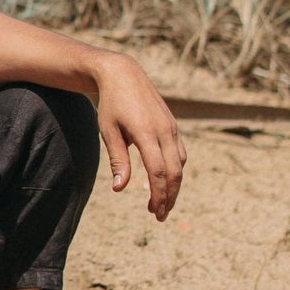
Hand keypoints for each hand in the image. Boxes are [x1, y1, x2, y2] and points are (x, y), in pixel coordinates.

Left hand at [91, 52, 186, 221]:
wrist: (123, 74)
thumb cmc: (111, 104)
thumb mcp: (109, 131)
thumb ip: (118, 160)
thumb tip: (120, 188)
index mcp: (146, 132)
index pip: (158, 171)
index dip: (159, 194)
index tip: (155, 212)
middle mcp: (164, 130)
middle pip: (175, 172)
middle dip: (170, 196)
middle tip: (160, 215)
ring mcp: (172, 126)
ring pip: (180, 164)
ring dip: (173, 185)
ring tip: (160, 202)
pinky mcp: (173, 125)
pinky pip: (179, 152)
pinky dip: (175, 169)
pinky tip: (164, 179)